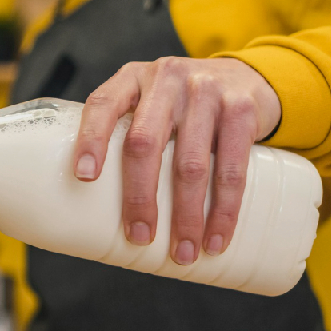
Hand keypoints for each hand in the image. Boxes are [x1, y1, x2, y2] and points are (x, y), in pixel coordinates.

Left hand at [72, 57, 281, 264]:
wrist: (246, 78)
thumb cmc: (182, 103)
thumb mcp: (149, 101)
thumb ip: (127, 132)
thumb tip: (94, 205)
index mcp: (133, 78)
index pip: (103, 104)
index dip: (91, 139)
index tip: (84, 177)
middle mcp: (167, 78)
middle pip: (145, 143)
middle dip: (140, 197)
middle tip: (138, 236)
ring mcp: (206, 91)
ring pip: (190, 165)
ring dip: (185, 216)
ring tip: (182, 252)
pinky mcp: (242, 110)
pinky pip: (232, 169)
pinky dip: (224, 210)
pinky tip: (216, 238)